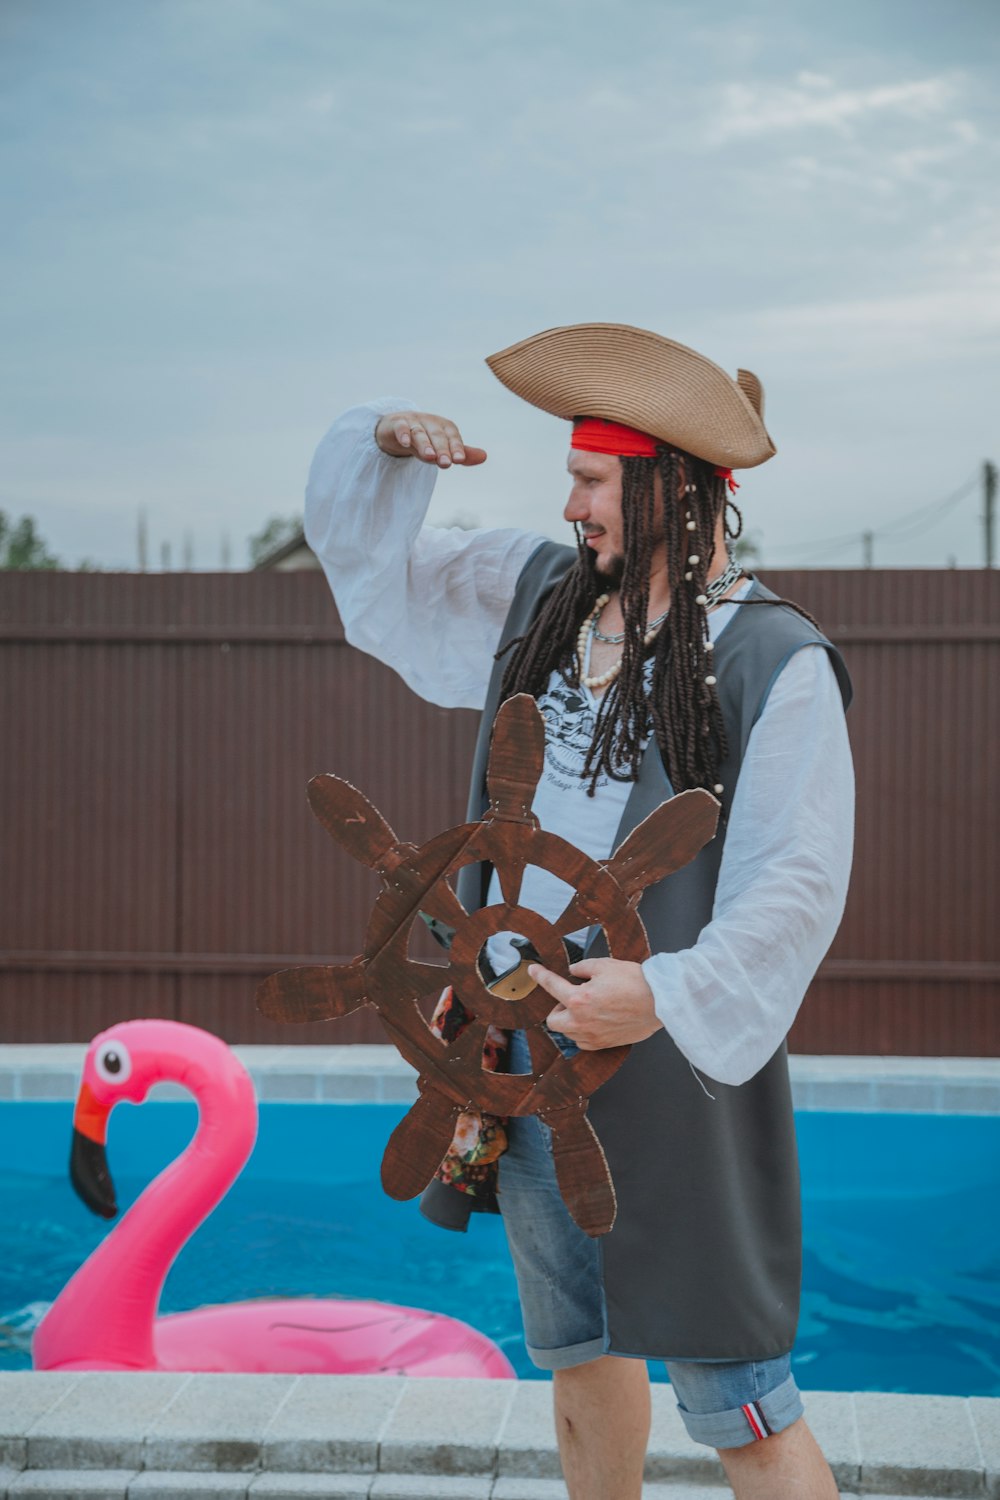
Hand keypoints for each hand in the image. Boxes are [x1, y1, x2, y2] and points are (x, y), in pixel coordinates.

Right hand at [374, 410, 486, 468]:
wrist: (397, 428)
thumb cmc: (425, 439)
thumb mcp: (443, 447)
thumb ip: (462, 453)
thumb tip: (484, 457)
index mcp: (444, 427)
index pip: (453, 437)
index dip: (457, 448)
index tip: (460, 460)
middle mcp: (430, 423)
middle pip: (437, 436)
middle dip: (442, 449)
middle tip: (446, 463)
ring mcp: (413, 422)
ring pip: (420, 433)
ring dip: (425, 444)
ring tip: (430, 457)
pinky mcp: (397, 424)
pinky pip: (401, 427)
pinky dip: (403, 434)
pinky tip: (405, 443)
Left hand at [527, 957, 662, 1049]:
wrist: (660, 1001)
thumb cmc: (635, 981)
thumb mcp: (604, 965)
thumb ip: (583, 968)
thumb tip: (573, 972)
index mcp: (579, 999)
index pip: (551, 986)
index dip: (540, 976)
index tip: (533, 972)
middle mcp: (582, 1021)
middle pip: (553, 1021)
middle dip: (556, 1009)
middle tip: (568, 999)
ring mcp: (593, 1036)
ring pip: (568, 1034)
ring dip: (570, 1022)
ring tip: (584, 1010)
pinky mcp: (605, 1044)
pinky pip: (583, 1043)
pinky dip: (583, 1034)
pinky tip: (593, 1022)